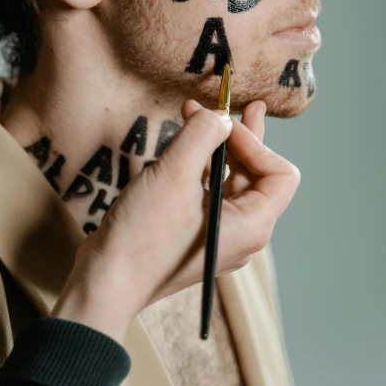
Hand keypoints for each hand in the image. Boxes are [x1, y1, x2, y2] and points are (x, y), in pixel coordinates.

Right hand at [51, 100, 299, 343]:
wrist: (105, 282)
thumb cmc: (144, 235)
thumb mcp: (175, 174)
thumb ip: (203, 135)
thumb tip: (220, 116)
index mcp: (251, 225)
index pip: (280, 174)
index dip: (257, 142)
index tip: (222, 124)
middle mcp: (241, 232)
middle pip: (256, 174)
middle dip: (237, 136)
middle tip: (229, 103)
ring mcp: (216, 234)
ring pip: (228, 181)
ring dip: (214, 145)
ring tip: (194, 114)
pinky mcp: (193, 232)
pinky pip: (206, 192)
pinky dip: (198, 164)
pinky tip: (180, 145)